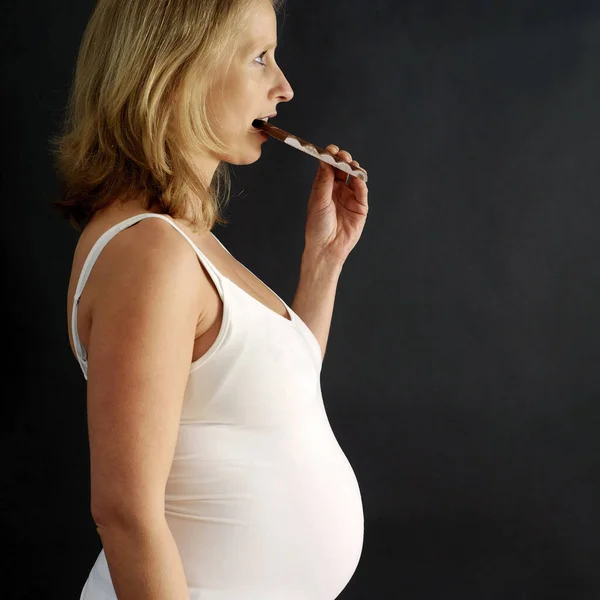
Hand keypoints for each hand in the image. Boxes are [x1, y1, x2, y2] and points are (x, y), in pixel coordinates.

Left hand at [305, 144, 368, 266]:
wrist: (326, 247)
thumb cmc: (317, 226)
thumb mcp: (318, 200)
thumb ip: (324, 180)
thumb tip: (325, 160)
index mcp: (324, 188)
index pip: (329, 167)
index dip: (330, 157)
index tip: (330, 150)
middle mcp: (337, 190)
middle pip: (342, 169)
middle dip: (343, 160)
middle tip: (342, 156)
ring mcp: (349, 197)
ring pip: (354, 177)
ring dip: (353, 169)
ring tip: (350, 166)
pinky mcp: (360, 206)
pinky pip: (362, 191)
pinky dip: (361, 183)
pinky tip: (358, 179)